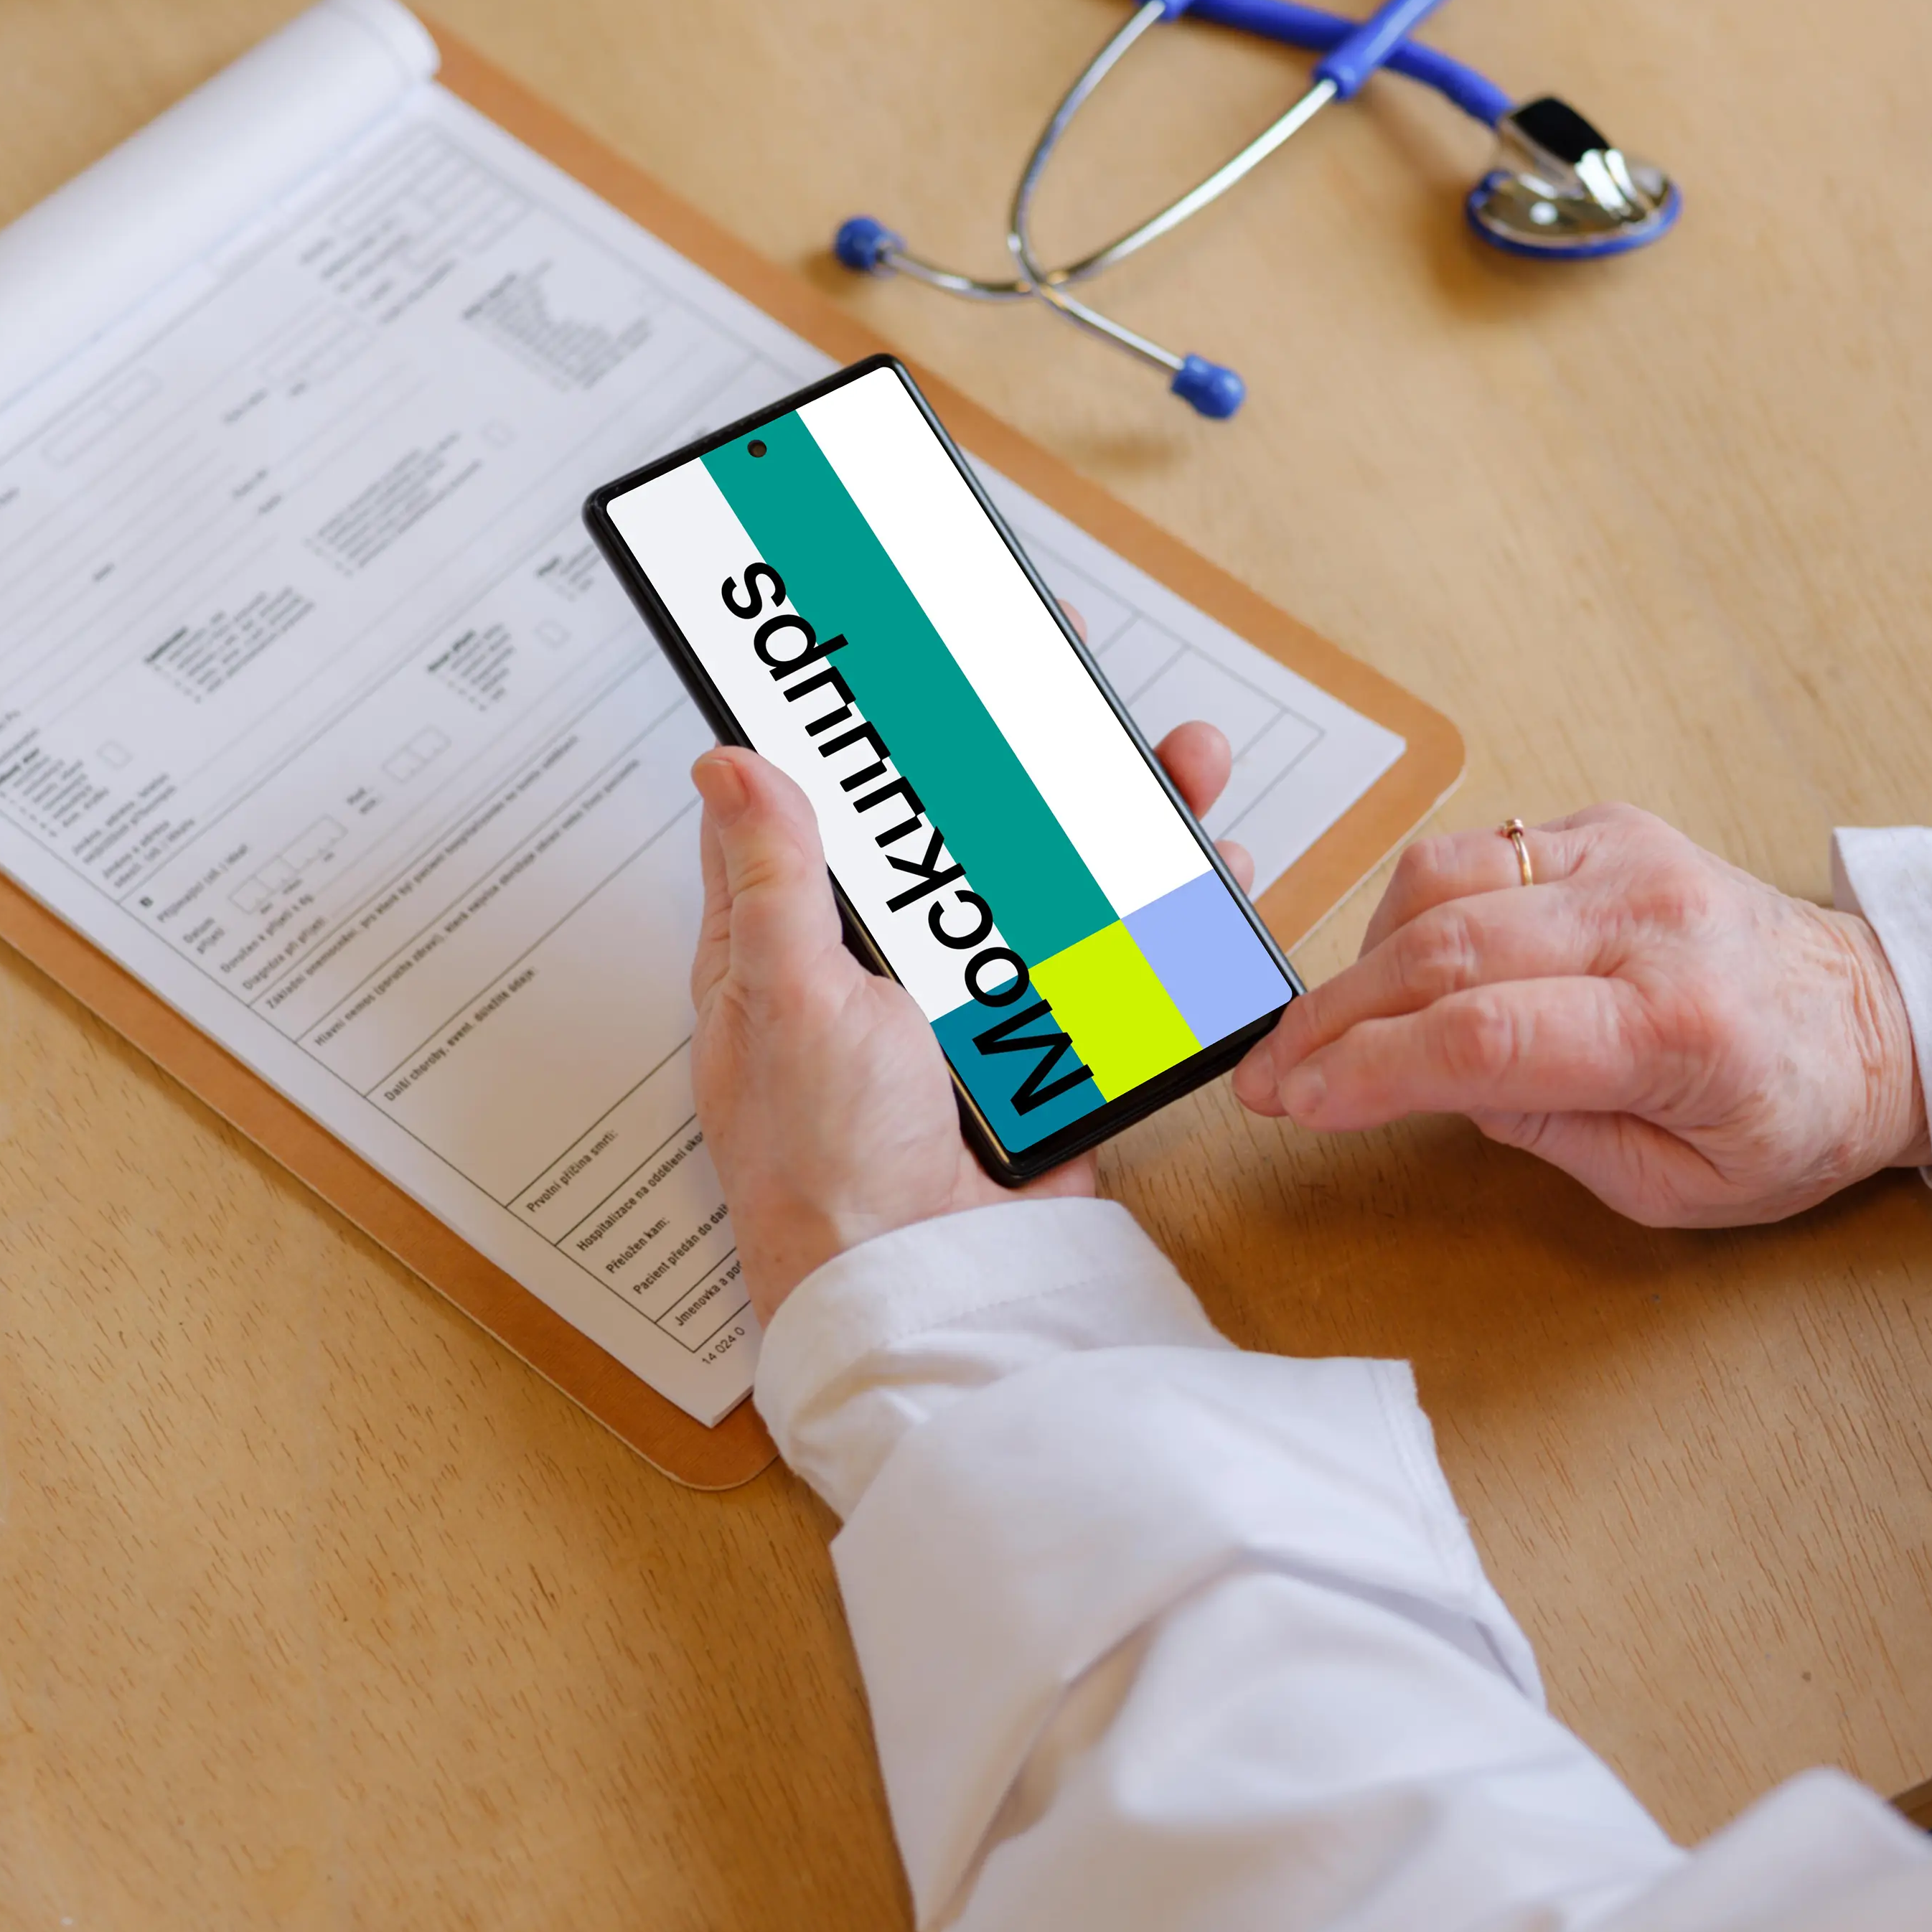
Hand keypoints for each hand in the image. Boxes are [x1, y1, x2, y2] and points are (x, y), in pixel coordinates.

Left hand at [692, 723, 1248, 1320]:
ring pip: (1052, 873)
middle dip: (1027, 747)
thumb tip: (726, 761)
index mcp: (798, 935)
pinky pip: (1111, 957)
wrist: (929, 1283)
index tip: (921, 647)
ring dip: (1118, 813)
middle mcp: (887, 956)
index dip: (869, 719)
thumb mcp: (786, 998)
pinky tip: (1206, 870)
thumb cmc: (824, 1165)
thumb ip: (771, 877)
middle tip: (1077, 677)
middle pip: (962, 817)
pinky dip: (1164, 911)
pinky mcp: (1049, 1040)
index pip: (828, 796)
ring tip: (1179, 765)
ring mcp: (975, 995)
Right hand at [1230, 805, 1927, 1227]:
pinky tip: (1406, 967)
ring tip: (1336, 1028)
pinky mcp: (1609, 828)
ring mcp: (1627, 858)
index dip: (1368, 1071)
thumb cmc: (1790, 1113)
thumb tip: (1441, 1084)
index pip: (1484, 1038)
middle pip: (1443, 951)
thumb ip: (1552, 1139)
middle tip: (1270, 1076)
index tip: (1295, 1103)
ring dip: (1364, 957)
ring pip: (1442, 881)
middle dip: (1331, 1020)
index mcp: (1678, 1029)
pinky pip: (1475, 851)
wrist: (1880, 1018)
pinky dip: (1415, 909)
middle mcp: (1649, 922)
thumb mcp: (1681, 1189)